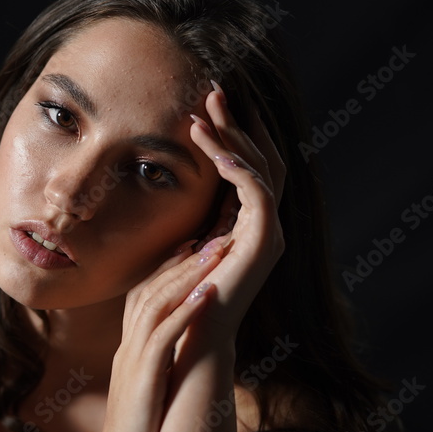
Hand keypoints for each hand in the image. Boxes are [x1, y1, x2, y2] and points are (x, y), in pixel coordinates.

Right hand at [89, 238, 221, 431]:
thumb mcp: (146, 394)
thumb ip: (157, 370)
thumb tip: (178, 359)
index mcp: (130, 352)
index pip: (143, 297)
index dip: (168, 269)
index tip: (195, 246)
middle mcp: (128, 349)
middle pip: (150, 291)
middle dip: (183, 261)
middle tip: (214, 235)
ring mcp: (133, 362)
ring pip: (156, 304)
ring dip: (187, 275)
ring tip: (216, 251)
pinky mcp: (143, 379)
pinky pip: (165, 336)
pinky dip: (186, 310)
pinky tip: (208, 293)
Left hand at [187, 81, 286, 336]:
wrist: (184, 342)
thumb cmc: (170, 302)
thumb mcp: (172, 249)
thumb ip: (181, 222)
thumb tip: (165, 193)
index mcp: (242, 225)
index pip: (244, 166)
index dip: (230, 132)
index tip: (206, 103)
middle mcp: (261, 226)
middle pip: (259, 159)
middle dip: (238, 122)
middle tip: (215, 89)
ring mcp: (267, 234)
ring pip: (260, 168)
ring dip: (233, 136)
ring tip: (204, 110)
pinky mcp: (263, 242)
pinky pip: (256, 191)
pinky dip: (237, 165)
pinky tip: (213, 145)